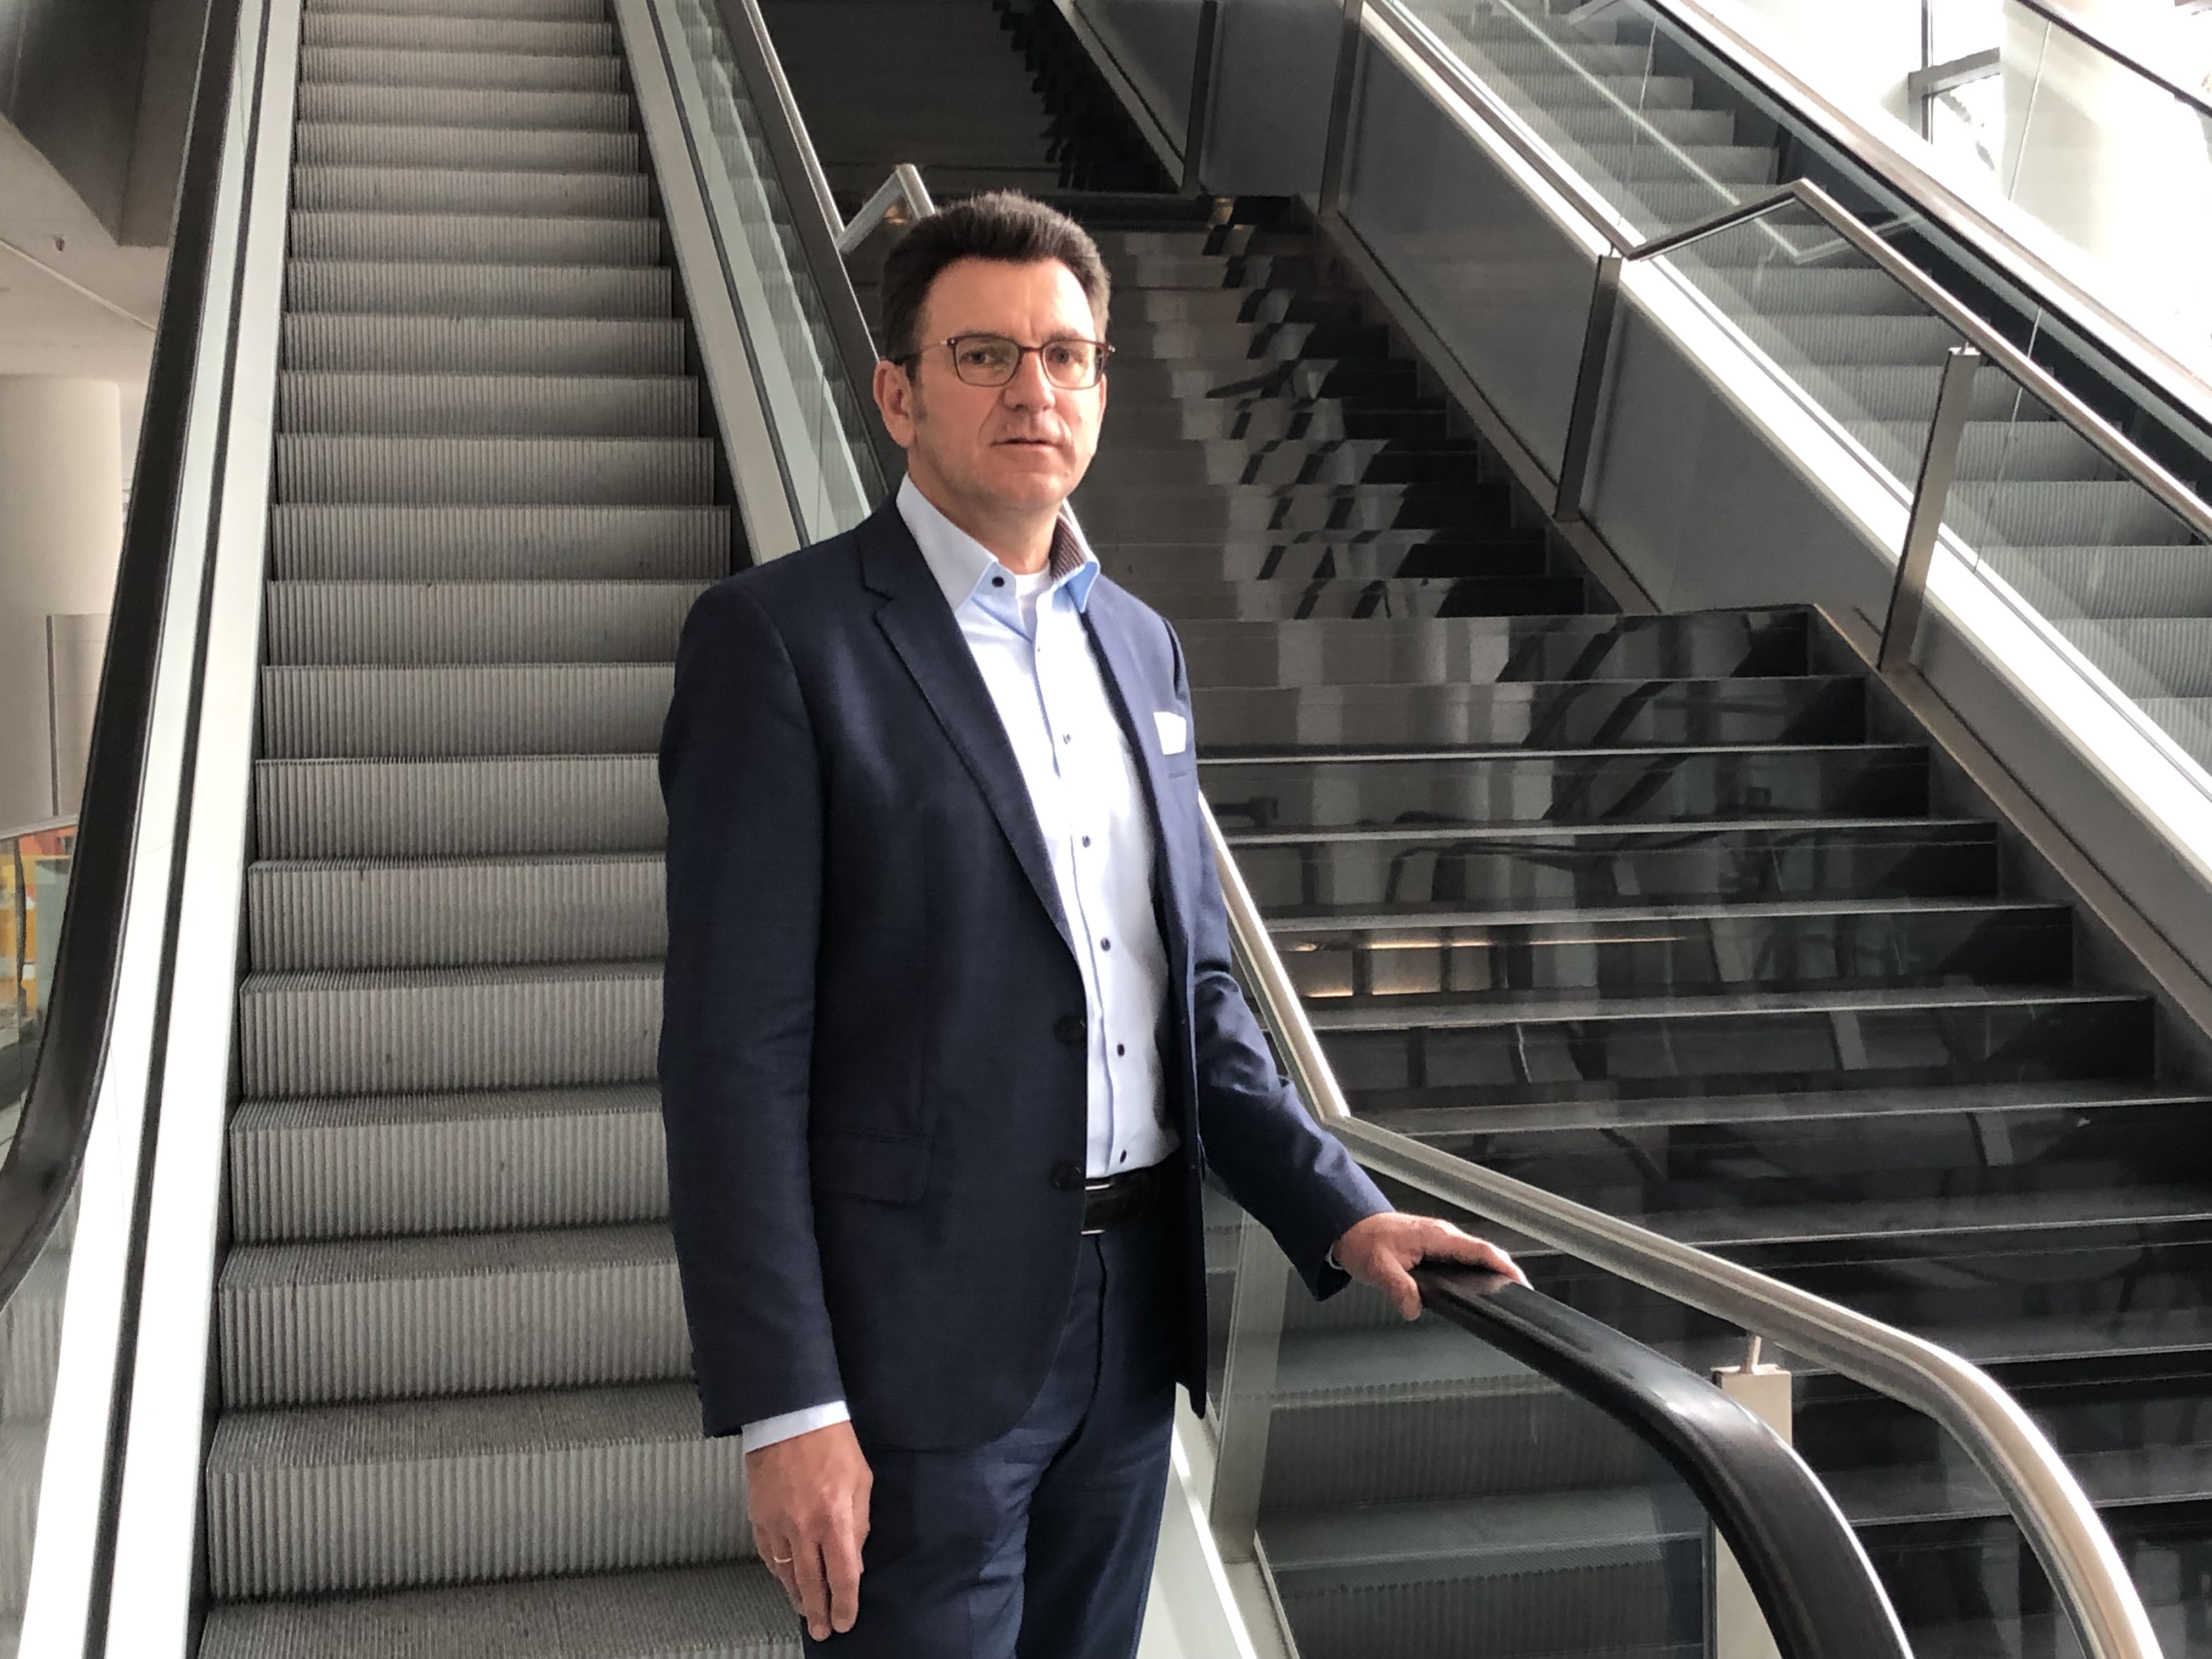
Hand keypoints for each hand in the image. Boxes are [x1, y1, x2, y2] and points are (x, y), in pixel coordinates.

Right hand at [747, 1420, 872, 1639]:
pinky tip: (785, 1580)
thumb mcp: (861, 1482)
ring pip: (786, 1574)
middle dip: (818, 1612)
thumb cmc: (831, 1443)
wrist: (791, 1416)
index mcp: (835, 1518)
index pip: (842, 1576)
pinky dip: (777, 1573)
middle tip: (822, 1630)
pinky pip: (768, 1556)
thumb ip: (859, 1526)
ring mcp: (778, 1524)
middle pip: (811, 1584)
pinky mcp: (759, 1518)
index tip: (845, 1620)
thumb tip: (854, 1561)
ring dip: (797, 1597)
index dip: (844, 1604)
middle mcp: (804, 1527)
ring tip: (805, 1611)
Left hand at [1333, 1211, 1527, 1318]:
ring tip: (1506, 1291)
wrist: (1349, 1226)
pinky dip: (1476, 1268)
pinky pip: (1463, 1257)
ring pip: (1474, 1254)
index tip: (1519, 1280)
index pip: (1478, 1249)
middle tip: (1520, 1293)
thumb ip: (1398, 1288)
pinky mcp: (1434, 1246)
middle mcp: (1443, 1235)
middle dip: (1505, 1270)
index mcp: (1436, 1237)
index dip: (1502, 1264)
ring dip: (1491, 1269)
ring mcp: (1440, 1239)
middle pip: (1483, 1252)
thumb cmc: (1364, 1240)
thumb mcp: (1378, 1267)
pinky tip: (1477, 1285)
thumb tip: (1413, 1308)